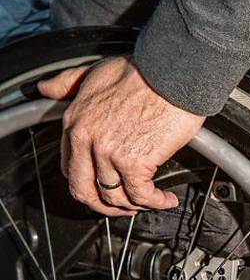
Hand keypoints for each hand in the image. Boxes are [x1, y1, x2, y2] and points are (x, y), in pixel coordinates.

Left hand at [37, 57, 205, 215]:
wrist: (173, 74)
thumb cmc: (143, 72)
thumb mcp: (95, 71)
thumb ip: (69, 83)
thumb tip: (47, 89)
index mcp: (75, 122)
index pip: (71, 169)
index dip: (89, 185)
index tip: (105, 187)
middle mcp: (87, 140)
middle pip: (86, 192)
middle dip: (106, 207)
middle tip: (124, 207)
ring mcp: (110, 153)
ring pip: (116, 198)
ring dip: (135, 207)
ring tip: (152, 201)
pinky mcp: (135, 162)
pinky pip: (142, 195)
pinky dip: (156, 202)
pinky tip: (166, 199)